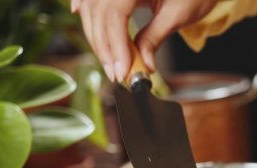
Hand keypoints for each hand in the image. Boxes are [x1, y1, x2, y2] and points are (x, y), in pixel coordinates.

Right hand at [71, 0, 217, 81]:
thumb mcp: (177, 15)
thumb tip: (143, 65)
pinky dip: (86, 6)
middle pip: (98, 11)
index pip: (115, 14)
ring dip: (96, 34)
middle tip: (115, 73)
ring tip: (109, 61)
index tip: (121, 70)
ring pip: (91, 6)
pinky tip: (79, 13)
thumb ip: (155, 38)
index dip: (115, 45)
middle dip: (104, 46)